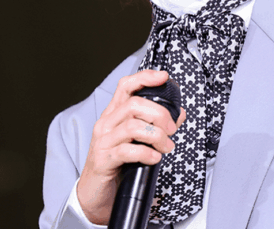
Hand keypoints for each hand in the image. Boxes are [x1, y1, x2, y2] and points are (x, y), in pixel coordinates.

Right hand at [76, 69, 186, 224]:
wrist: (95, 195)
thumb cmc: (116, 166)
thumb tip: (178, 113)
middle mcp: (106, 124)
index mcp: (114, 115)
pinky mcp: (104, 160)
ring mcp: (103, 141)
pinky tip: (155, 159)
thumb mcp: (136, 141)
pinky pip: (127, 151)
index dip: (144, 78)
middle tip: (172, 130)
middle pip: (134, 105)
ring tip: (166, 147)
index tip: (164, 77)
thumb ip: (156, 126)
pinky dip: (147, 153)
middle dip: (159, 115)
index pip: (126, 87)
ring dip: (157, 136)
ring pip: (133, 126)